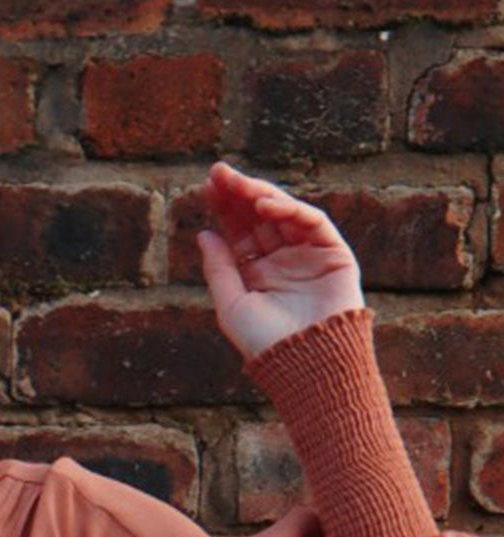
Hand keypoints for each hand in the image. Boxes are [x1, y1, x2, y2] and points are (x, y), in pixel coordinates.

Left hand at [197, 161, 363, 360]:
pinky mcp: (333, 254)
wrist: (305, 364)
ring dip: (261, 195)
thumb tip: (203, 233)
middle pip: (258, 217)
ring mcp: (307, 255)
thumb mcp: (232, 305)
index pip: (238, 231)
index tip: (206, 186)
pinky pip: (312, 223)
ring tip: (238, 184)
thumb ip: (218, 269)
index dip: (223, 208)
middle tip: (218, 172)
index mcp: (256, 272)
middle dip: (239, 194)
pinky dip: (291, 210)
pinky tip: (265, 204)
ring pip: (284, 214)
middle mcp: (282, 260)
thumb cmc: (265, 343)